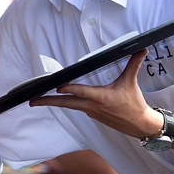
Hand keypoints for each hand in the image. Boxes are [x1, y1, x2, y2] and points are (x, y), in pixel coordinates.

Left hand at [30, 49, 161, 139]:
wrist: (139, 125)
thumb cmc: (134, 104)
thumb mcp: (131, 83)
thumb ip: (133, 64)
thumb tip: (141, 49)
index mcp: (102, 97)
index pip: (82, 92)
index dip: (70, 89)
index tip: (58, 87)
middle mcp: (93, 106)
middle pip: (67, 103)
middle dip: (48, 101)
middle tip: (32, 101)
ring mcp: (90, 111)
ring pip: (68, 106)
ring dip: (52, 103)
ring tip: (35, 101)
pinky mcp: (91, 114)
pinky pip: (74, 107)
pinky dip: (63, 103)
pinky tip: (53, 99)